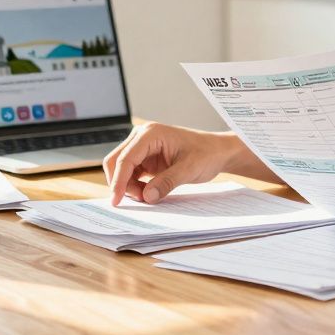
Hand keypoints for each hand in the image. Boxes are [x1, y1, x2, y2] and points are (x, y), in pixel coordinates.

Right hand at [103, 123, 237, 205]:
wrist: (217, 152)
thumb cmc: (206, 154)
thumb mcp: (189, 169)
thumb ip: (167, 182)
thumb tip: (146, 197)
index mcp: (151, 133)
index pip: (126, 158)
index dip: (118, 181)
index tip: (116, 200)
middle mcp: (142, 137)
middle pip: (117, 161)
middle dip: (122, 183)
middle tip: (139, 199)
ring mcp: (143, 146)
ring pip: (122, 169)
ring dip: (128, 185)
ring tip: (148, 196)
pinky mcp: (146, 157)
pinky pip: (131, 172)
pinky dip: (134, 185)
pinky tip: (147, 192)